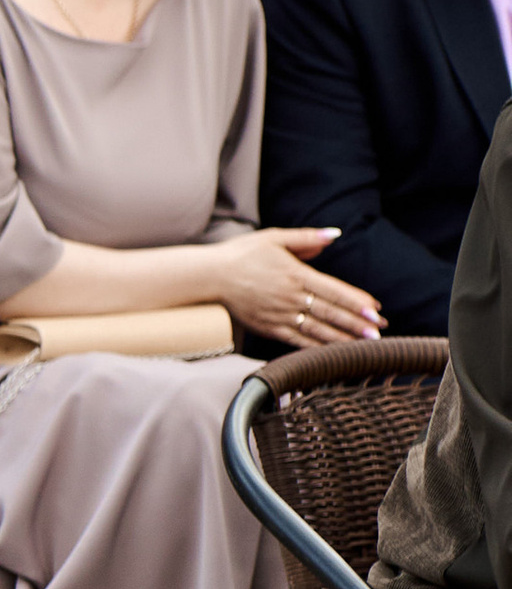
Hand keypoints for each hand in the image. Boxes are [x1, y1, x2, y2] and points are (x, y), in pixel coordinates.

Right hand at [207, 227, 384, 346]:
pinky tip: (332, 353)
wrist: (210, 276)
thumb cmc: (243, 253)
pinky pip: (297, 341)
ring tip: (364, 346)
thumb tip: (334, 235)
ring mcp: (279, 315)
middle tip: (379, 331)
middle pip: (330, 313)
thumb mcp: (274, 237)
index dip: (357, 302)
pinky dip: (316, 348)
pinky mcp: (268, 328)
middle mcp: (290, 297)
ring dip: (343, 339)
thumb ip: (306, 238)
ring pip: (317, 330)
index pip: (334, 290)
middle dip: (357, 323)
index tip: (375, 309)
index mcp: (296, 274)